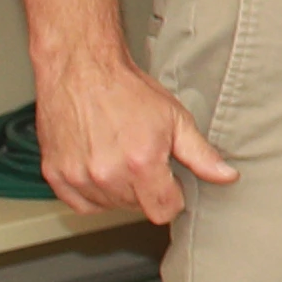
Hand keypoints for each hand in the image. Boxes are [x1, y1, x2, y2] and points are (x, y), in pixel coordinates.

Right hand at [28, 50, 230, 225]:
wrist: (82, 70)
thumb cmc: (127, 91)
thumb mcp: (175, 118)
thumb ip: (202, 154)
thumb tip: (227, 176)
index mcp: (141, 163)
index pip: (164, 210)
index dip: (174, 197)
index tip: (171, 181)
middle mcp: (107, 175)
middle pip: (138, 208)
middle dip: (148, 190)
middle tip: (144, 160)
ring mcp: (77, 176)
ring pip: (110, 206)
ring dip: (119, 191)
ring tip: (121, 158)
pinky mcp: (54, 174)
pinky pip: (80, 204)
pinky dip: (92, 194)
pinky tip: (101, 170)